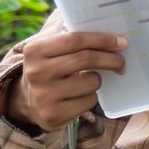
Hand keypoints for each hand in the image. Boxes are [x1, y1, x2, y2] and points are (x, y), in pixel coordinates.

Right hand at [5, 30, 126, 131]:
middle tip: (122, 62)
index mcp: (35, 50)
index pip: (75, 39)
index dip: (102, 40)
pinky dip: (91, 97)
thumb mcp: (48, 50)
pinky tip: (79, 96)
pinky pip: (89, 101)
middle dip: (111, 59)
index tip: (121, 43)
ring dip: (97, 80)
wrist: (26, 101)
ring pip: (92, 82)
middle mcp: (37, 72)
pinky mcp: (54, 115)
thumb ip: (71, 39)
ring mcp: (44, 96)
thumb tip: (109, 34)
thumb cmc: (48, 69)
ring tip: (87, 81)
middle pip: (86, 59)